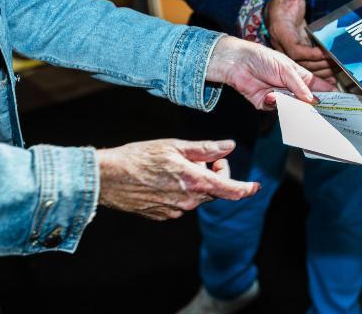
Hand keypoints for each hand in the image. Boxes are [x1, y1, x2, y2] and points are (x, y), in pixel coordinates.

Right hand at [97, 139, 258, 220]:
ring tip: (173, 167)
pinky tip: (162, 180)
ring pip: (198, 196)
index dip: (246, 188)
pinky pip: (182, 202)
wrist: (107, 178)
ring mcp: (176, 210)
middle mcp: (189, 201)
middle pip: (215, 189)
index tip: (255, 187)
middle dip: (212, 173)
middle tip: (195, 158)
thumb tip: (229, 147)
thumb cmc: (139, 157)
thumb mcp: (175, 146)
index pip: (231, 190)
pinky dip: (180, 191)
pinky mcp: (164, 215)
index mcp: (195, 182)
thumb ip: (206, 149)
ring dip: (195, 182)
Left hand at [206, 35, 334, 109]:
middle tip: (320, 113)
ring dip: (292, 106)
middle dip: (312, 107)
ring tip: (294, 104)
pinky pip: (275, 109)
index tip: (338, 102)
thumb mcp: (286, 69)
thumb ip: (299, 85)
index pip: (317, 86)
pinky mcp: (266, 103)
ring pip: (292, 108)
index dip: (327, 93)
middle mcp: (290, 87)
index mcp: (299, 75)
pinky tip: (270, 95)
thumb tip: (312, 100)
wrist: (237, 62)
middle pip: (306, 101)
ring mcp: (279, 96)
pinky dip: (274, 103)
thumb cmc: (262, 58)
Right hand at [266, 0, 337, 81]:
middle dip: (322, 65)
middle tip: (340, 62)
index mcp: (282, 33)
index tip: (326, 52)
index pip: (296, 49)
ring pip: (307, 69)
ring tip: (341, 70)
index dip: (311, 53)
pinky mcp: (299, 56)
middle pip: (303, 64)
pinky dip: (321, 73)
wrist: (275, 13)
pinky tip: (334, 77)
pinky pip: (310, 68)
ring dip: (324, 71)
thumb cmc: (283, 2)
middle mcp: (285, 47)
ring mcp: (292, 53)